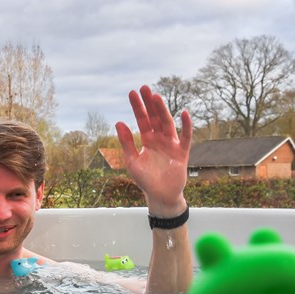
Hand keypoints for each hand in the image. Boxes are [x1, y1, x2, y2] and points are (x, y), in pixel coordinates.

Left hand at [115, 85, 191, 216]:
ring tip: (156, 97)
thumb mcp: (132, 160)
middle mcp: (160, 139)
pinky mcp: (182, 152)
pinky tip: (183, 113)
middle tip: (144, 88)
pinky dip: (186, 126)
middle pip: (155, 118)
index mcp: (147, 140)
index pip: (142, 120)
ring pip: (167, 123)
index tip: (132, 93)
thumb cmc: (145, 179)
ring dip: (162, 110)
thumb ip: (126, 142)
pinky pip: (186, 137)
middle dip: (149, 103)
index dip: (138, 107)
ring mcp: (172, 144)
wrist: (160, 195)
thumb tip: (118, 122)